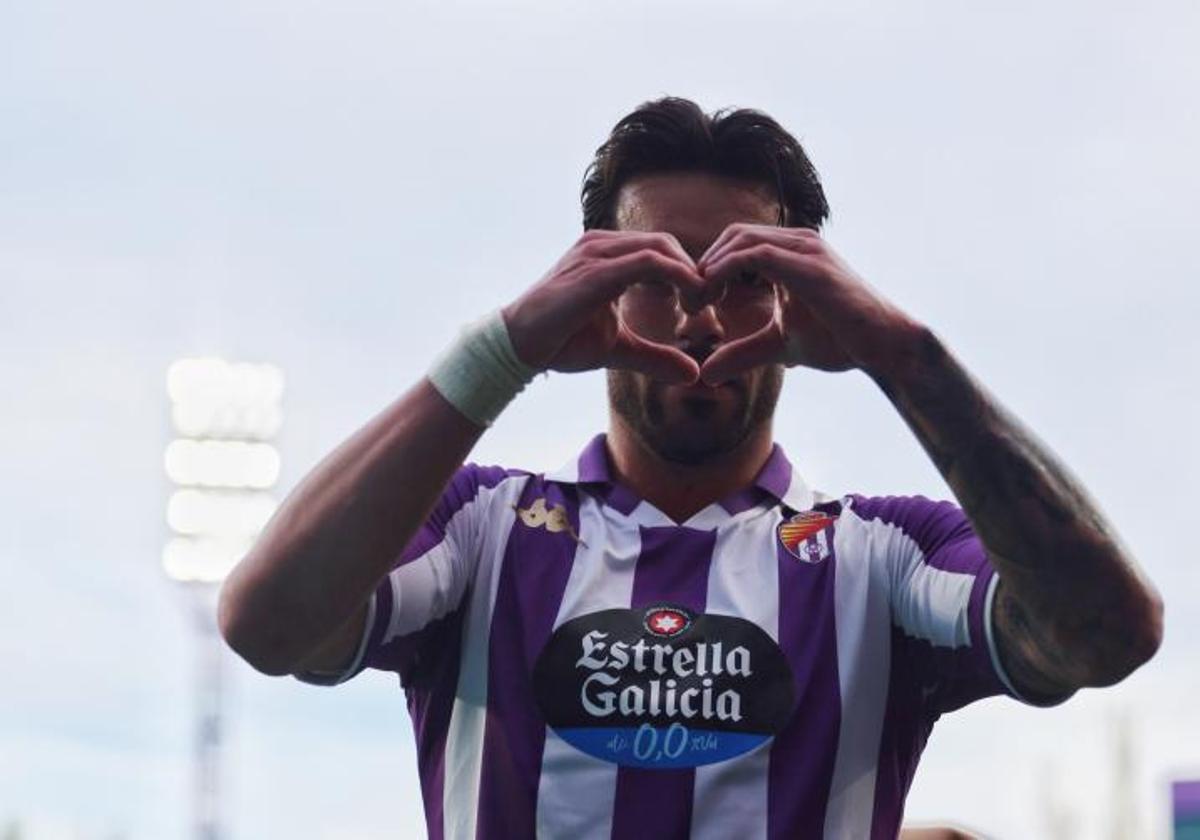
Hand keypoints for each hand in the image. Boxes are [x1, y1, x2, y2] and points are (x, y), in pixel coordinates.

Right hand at [501, 230, 710, 383]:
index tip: (704, 305)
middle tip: (709, 304)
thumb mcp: (618, 348)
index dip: (689, 274)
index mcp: (608, 256)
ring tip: (701, 306)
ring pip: (661, 247)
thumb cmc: (560, 341)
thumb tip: (693, 373)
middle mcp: (603, 246)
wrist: (517, 347)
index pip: (661, 250)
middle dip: (695, 271)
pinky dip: (677, 277)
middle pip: (667, 244)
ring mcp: (598, 254)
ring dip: (690, 274)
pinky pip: (648, 262)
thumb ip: (655, 355)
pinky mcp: (596, 271)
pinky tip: (688, 303)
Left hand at [695, 224, 923, 383]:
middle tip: (691, 302)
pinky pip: (756, 254)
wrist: (885, 346)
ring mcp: (805, 249)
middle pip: (732, 235)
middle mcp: (797, 242)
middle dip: (704, 265)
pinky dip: (727, 270)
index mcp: (790, 253)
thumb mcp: (779, 347)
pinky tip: (716, 298)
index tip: (695, 303)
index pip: (736, 242)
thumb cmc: (839, 340)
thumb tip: (705, 372)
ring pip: (740, 239)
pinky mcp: (809, 265)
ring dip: (711, 268)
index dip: (709, 268)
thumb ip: (742, 353)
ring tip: (700, 302)